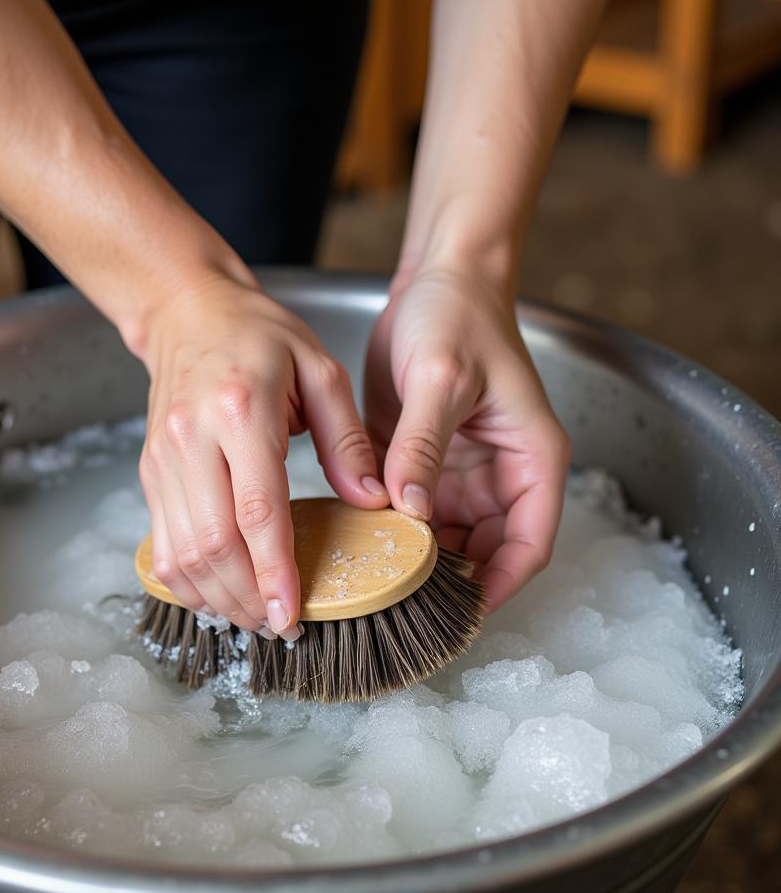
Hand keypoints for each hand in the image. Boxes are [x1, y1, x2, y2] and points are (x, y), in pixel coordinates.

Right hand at [138, 273, 388, 638]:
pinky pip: (161, 544)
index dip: (274, 571)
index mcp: (241, 410)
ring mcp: (163, 459)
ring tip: (255, 619)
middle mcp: (192, 439)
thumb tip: (375, 503)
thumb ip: (349, 440)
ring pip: (180, 554)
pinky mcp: (150, 472)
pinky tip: (218, 595)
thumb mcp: (321, 370)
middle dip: (247, 599)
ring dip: (216, 599)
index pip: (256, 509)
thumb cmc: (259, 336)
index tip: (293, 614)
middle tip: (282, 628)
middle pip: (213, 544)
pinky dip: (186, 582)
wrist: (188, 313)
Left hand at [364, 268, 570, 611]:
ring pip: (444, 539)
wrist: (435, 280)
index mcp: (531, 460)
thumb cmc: (459, 317)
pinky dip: (391, 530)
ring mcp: (461, 473)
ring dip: (414, 558)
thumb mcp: (443, 379)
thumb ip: (424, 445)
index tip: (459, 612)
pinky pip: (411, 513)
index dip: (500, 583)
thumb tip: (407, 508)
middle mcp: (500, 475)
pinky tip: (361, 541)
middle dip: (448, 578)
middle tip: (400, 599)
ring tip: (375, 577)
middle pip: (484, 551)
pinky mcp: (424, 463)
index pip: (529, 543)